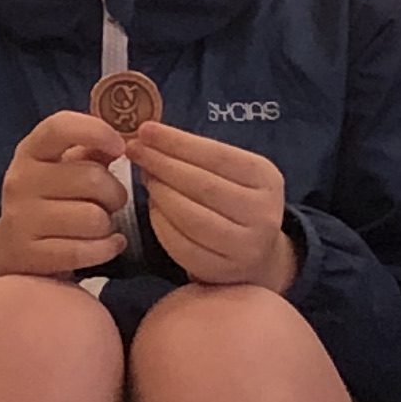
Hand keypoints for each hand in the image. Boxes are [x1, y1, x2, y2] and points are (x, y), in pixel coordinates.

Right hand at [0, 110, 133, 280]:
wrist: (10, 248)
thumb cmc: (50, 200)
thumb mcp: (63, 169)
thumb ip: (92, 152)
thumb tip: (125, 140)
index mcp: (30, 152)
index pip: (60, 127)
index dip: (96, 132)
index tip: (120, 148)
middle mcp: (21, 181)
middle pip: (92, 178)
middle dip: (114, 193)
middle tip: (110, 202)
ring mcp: (22, 219)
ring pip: (94, 218)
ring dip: (108, 225)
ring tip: (100, 226)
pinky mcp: (30, 254)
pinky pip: (86, 251)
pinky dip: (106, 249)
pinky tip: (107, 245)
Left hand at [124, 120, 301, 290]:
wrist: (258, 255)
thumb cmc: (233, 202)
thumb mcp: (231, 173)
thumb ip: (198, 157)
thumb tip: (148, 140)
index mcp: (266, 179)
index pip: (217, 155)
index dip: (177, 142)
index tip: (145, 130)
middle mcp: (263, 213)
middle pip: (203, 185)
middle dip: (162, 164)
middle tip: (134, 151)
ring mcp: (246, 246)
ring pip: (191, 217)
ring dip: (160, 194)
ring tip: (145, 178)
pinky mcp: (224, 271)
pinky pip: (181, 246)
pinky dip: (160, 224)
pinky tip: (154, 209)